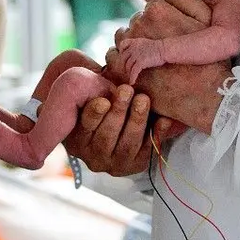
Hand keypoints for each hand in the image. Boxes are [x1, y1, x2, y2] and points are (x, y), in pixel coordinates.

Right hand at [63, 84, 185, 175]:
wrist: (118, 123)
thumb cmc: (101, 104)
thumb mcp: (88, 99)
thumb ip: (89, 90)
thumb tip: (94, 74)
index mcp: (76, 141)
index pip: (85, 127)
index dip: (94, 114)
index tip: (104, 100)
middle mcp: (93, 157)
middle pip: (106, 136)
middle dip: (118, 112)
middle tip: (127, 90)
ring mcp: (115, 164)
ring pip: (127, 144)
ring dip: (137, 120)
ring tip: (143, 99)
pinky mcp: (136, 165)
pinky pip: (148, 151)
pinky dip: (156, 134)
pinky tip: (163, 119)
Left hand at [110, 0, 226, 133]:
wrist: (206, 92)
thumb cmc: (209, 55)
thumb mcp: (205, 18)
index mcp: (156, 9)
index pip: (147, 11)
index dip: (156, 24)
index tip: (164, 36)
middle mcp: (138, 24)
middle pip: (133, 25)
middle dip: (143, 35)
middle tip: (157, 50)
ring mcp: (128, 46)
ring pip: (120, 40)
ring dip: (129, 48)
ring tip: (145, 60)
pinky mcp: (123, 68)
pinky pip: (112, 58)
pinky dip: (120, 63)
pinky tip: (133, 70)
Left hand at [119, 37, 164, 83]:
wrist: (165, 49)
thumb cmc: (159, 48)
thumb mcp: (147, 43)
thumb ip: (140, 46)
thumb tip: (138, 53)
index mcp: (135, 42)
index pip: (123, 44)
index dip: (121, 51)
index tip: (124, 58)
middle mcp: (134, 47)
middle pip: (124, 58)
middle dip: (124, 65)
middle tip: (127, 71)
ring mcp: (136, 54)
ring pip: (128, 65)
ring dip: (128, 73)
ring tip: (130, 77)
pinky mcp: (140, 62)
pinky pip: (133, 71)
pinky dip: (132, 77)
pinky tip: (132, 82)